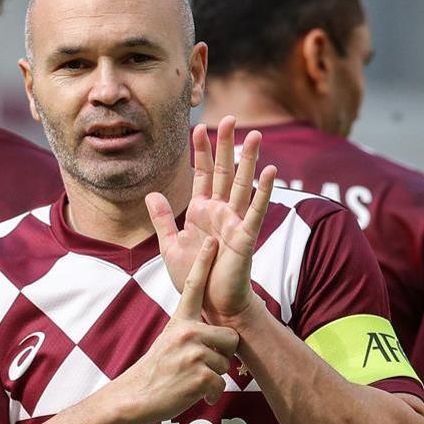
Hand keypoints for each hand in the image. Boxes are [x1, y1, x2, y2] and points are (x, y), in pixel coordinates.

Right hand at [113, 238, 239, 423]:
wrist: (135, 396)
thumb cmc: (157, 371)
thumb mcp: (169, 341)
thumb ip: (192, 332)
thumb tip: (220, 339)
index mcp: (180, 321)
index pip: (193, 287)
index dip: (203, 263)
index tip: (212, 241)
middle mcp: (188, 332)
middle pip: (230, 339)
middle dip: (222, 355)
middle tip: (199, 366)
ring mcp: (194, 353)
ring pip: (226, 364)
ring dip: (213, 376)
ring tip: (190, 380)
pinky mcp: (200, 375)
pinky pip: (221, 383)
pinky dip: (211, 393)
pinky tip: (193, 393)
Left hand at [145, 116, 276, 323]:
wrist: (210, 304)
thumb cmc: (195, 278)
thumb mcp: (170, 246)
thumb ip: (162, 219)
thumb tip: (152, 193)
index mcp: (202, 211)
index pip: (202, 174)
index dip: (201, 151)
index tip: (198, 127)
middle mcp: (221, 211)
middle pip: (225, 171)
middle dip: (226, 145)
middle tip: (230, 118)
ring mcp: (235, 222)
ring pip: (242, 184)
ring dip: (249, 159)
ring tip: (255, 135)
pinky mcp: (246, 237)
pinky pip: (256, 210)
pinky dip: (264, 190)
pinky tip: (272, 170)